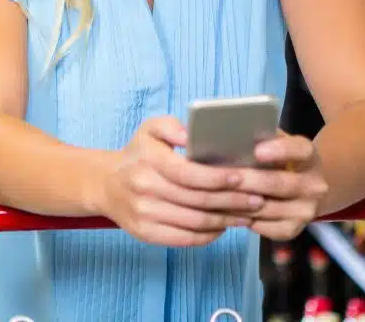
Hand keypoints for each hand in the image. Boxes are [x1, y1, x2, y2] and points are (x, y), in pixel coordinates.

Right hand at [96, 116, 262, 247]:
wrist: (106, 184)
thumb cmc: (138, 154)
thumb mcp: (150, 129)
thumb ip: (172, 126)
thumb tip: (193, 135)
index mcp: (149, 161)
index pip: (188, 174)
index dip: (217, 178)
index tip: (241, 177)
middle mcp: (145, 189)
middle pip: (197, 200)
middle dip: (232, 201)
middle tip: (257, 199)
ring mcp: (145, 214)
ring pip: (195, 222)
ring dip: (226, 220)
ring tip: (248, 214)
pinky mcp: (146, 234)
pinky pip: (185, 239)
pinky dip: (209, 235)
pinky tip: (224, 227)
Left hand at [228, 134, 328, 240]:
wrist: (302, 190)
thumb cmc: (278, 160)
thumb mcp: (275, 143)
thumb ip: (260, 138)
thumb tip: (228, 135)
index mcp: (309, 157)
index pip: (300, 150)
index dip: (280, 150)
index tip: (257, 151)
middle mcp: (314, 185)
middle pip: (279, 184)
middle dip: (248, 181)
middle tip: (222, 177)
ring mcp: (305, 211)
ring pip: (267, 208)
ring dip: (239, 203)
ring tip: (214, 195)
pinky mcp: (293, 230)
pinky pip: (264, 227)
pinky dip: (243, 220)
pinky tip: (225, 211)